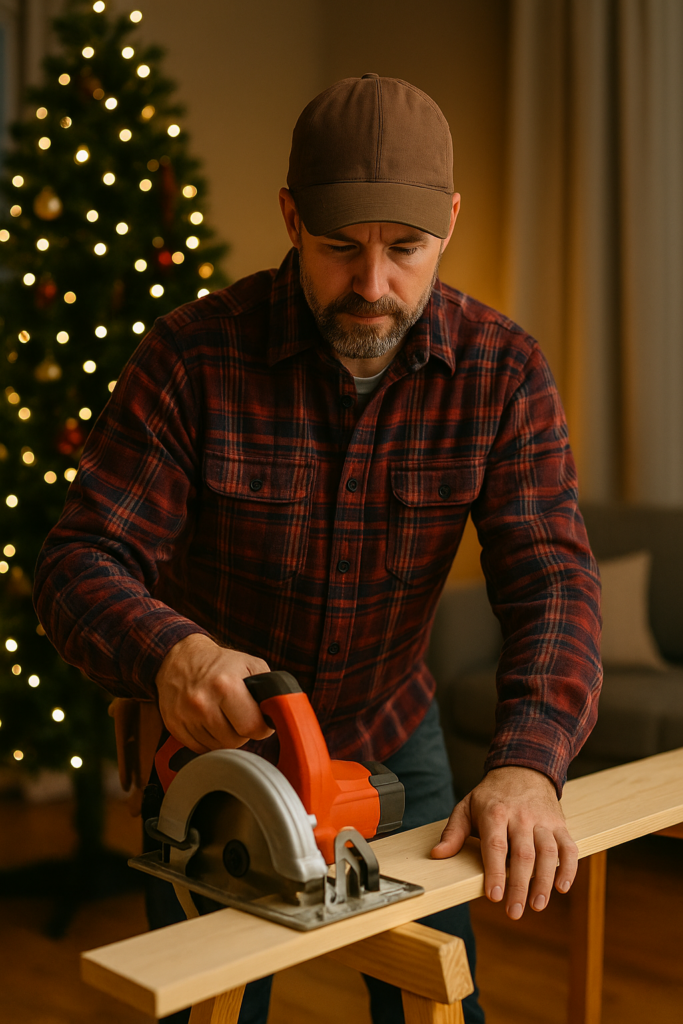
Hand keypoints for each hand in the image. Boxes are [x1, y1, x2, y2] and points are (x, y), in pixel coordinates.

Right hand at [155, 633, 273, 752]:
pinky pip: (199, 748)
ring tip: (224, 717)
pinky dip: (208, 740)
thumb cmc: (219, 663)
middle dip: (243, 732)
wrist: (179, 658)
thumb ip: (268, 688)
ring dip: (225, 737)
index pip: (251, 727)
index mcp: (225, 685)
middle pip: (234, 741)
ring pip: (217, 747)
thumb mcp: (249, 664)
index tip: (261, 723)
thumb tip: (279, 712)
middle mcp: (202, 702)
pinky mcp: (173, 725)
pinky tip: (209, 722)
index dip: (262, 728)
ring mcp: (185, 715)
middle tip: (241, 717)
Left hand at [431, 766, 577, 919]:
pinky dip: (569, 868)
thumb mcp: (467, 806)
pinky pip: (568, 847)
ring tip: (537, 905)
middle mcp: (521, 817)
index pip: (496, 846)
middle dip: (519, 886)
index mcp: (495, 813)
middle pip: (523, 854)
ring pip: (548, 852)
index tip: (494, 895)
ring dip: (544, 881)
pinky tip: (562, 887)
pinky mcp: (559, 824)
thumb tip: (437, 854)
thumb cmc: (492, 795)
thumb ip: (453, 832)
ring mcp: (543, 820)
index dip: (496, 872)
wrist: (523, 769)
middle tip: (515, 912)